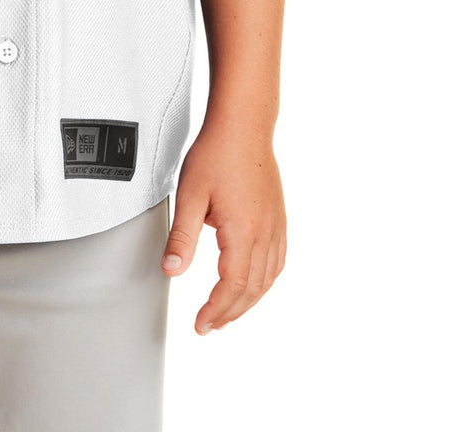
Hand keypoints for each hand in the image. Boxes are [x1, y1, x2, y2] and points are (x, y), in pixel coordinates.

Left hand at [159, 121, 286, 334]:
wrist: (243, 125)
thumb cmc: (216, 153)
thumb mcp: (190, 194)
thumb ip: (182, 236)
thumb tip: (172, 270)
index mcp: (243, 230)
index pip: (231, 285)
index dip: (216, 310)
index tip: (201, 324)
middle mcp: (265, 232)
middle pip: (251, 289)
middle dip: (230, 312)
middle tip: (209, 326)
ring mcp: (276, 225)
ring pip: (267, 278)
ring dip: (247, 301)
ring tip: (227, 313)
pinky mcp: (279, 217)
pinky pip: (278, 261)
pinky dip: (264, 281)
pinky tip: (253, 284)